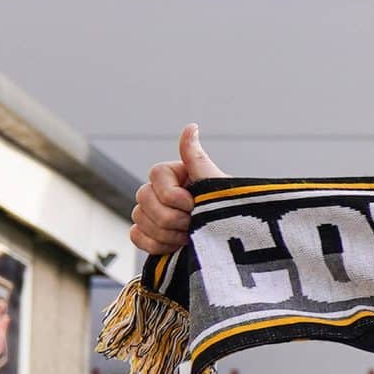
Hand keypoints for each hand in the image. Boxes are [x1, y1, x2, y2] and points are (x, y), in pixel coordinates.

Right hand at [130, 123, 221, 254]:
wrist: (237, 244)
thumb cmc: (230, 211)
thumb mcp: (216, 185)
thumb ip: (198, 159)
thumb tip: (191, 126)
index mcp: (176, 174)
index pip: (156, 174)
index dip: (172, 194)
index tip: (193, 205)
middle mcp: (161, 191)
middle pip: (144, 198)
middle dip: (170, 217)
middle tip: (194, 225)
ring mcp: (153, 213)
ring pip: (140, 218)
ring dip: (166, 233)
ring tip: (190, 237)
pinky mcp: (151, 235)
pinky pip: (136, 236)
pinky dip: (155, 244)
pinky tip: (176, 247)